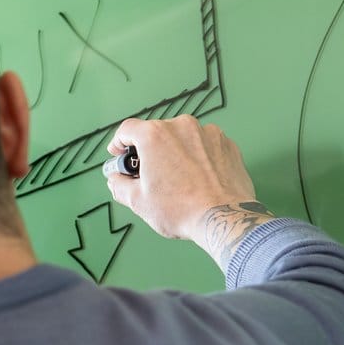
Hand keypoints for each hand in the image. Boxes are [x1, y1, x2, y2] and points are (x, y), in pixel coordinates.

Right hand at [104, 116, 272, 266]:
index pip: (127, 129)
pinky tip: (198, 179)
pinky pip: (205, 146)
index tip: (119, 153)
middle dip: (150, 151)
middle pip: (157, 133)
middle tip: (150, 174)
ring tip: (179, 180)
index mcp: (154, 135)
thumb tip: (116, 180)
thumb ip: (119, 185)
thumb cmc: (181, 209)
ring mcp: (208, 133)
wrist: (224, 218)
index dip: (119, 143)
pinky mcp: (227, 144)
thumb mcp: (137, 201)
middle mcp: (181, 126)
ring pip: (183, 139)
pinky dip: (199, 157)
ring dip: (177, 153)